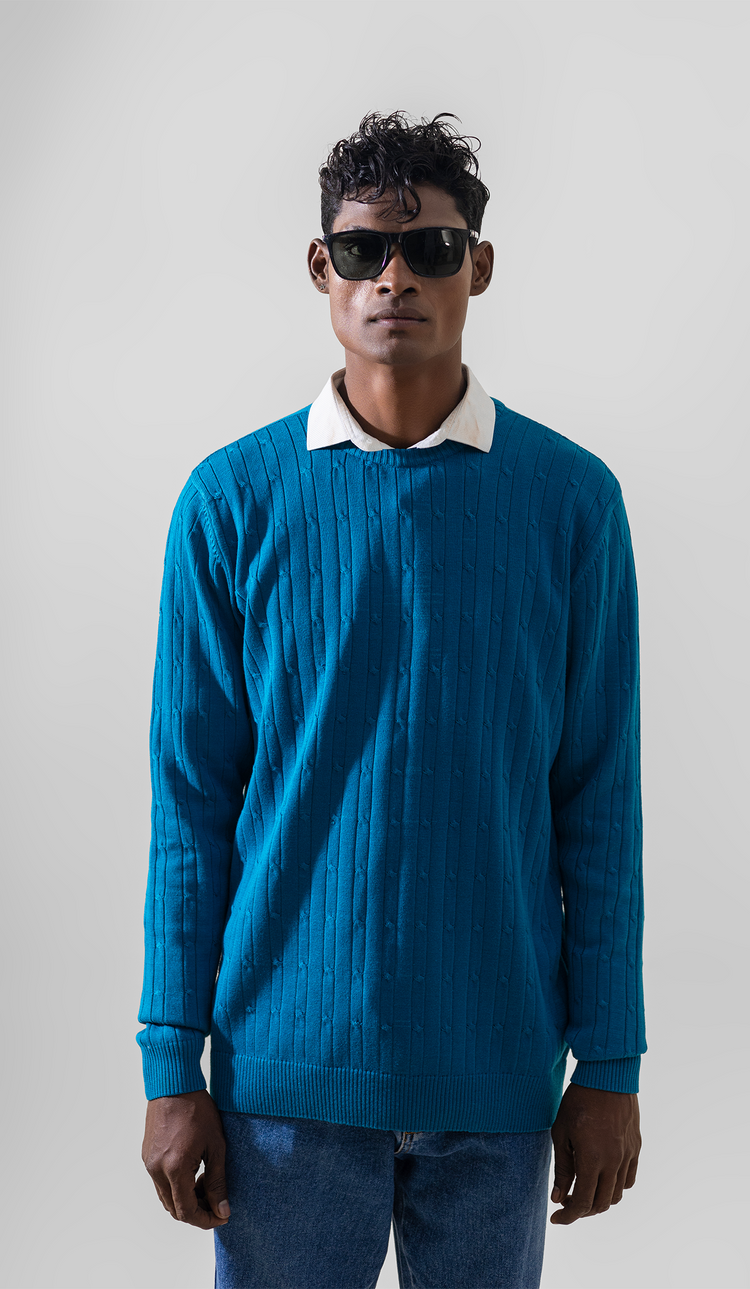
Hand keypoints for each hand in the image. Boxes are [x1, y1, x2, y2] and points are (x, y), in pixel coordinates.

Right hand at [142, 1089, 230, 1229]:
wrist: (174, 1084)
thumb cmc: (197, 1109)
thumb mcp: (216, 1145)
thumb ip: (218, 1181)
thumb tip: (222, 1210)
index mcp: (174, 1169)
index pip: (187, 1211)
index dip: (206, 1220)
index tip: (222, 1216)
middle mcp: (156, 1170)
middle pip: (174, 1209)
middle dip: (197, 1212)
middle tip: (217, 1202)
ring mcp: (149, 1163)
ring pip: (166, 1197)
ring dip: (186, 1199)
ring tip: (207, 1183)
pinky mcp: (147, 1156)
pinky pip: (160, 1183)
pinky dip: (177, 1186)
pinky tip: (194, 1171)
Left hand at [549, 1084, 640, 1224]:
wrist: (607, 1075)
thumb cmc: (578, 1101)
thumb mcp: (561, 1133)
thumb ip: (561, 1168)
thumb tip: (558, 1197)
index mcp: (593, 1160)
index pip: (583, 1203)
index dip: (568, 1216)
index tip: (556, 1218)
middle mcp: (614, 1162)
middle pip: (601, 1204)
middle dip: (582, 1210)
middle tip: (567, 1203)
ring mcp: (628, 1156)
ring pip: (616, 1195)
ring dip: (599, 1200)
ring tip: (583, 1190)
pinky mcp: (636, 1148)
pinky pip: (629, 1179)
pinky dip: (615, 1186)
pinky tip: (601, 1177)